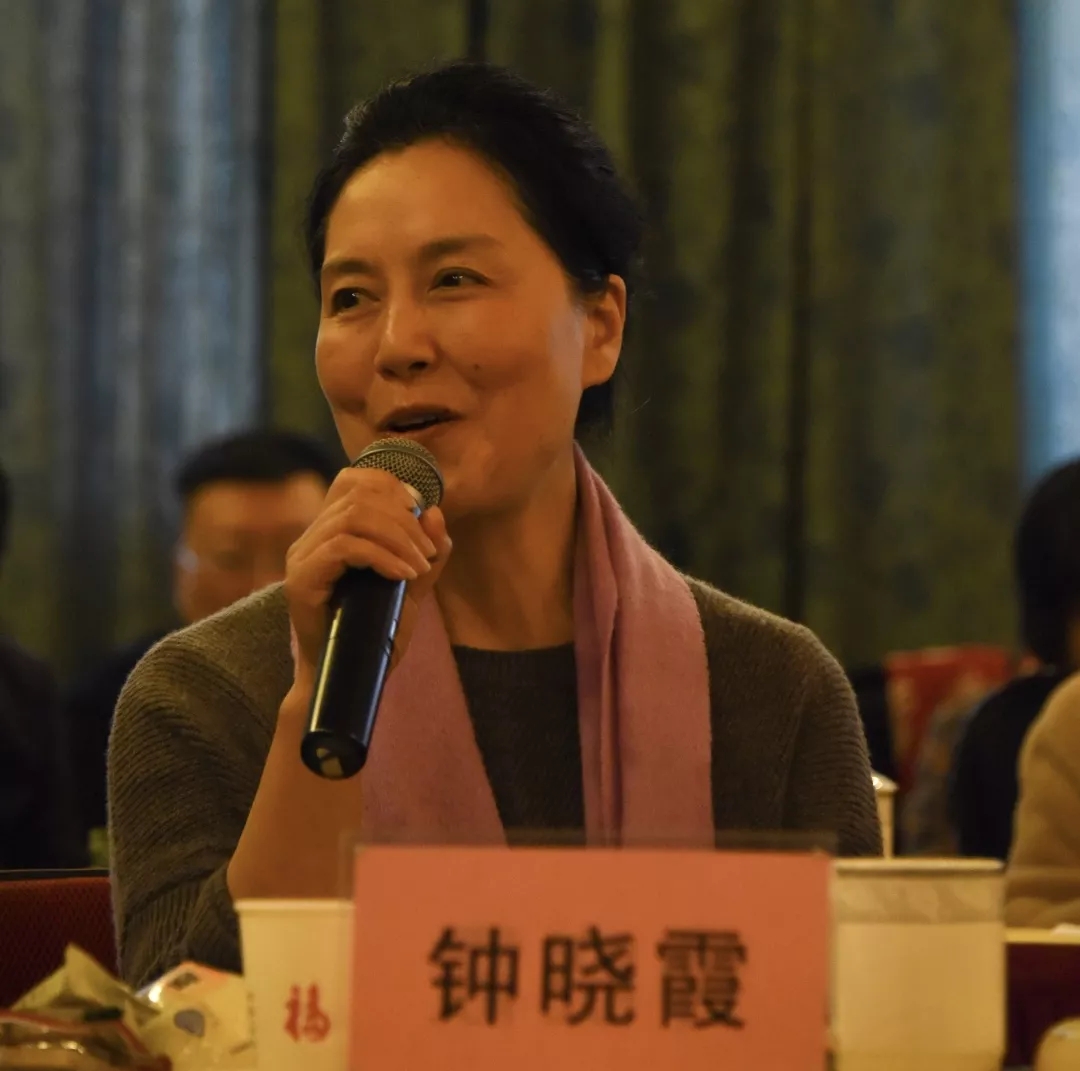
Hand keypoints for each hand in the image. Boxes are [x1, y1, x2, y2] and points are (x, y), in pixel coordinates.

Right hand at [283, 467, 450, 688]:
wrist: (349, 680)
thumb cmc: (375, 635)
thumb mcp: (412, 589)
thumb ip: (427, 553)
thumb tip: (436, 512)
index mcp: (331, 531)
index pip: (352, 480)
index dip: (391, 487)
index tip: (421, 517)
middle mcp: (311, 537)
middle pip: (358, 496)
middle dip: (404, 519)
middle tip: (428, 554)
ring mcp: (302, 557)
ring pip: (352, 517)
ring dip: (398, 538)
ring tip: (419, 567)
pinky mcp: (301, 581)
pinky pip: (343, 547)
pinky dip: (382, 556)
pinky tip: (404, 576)